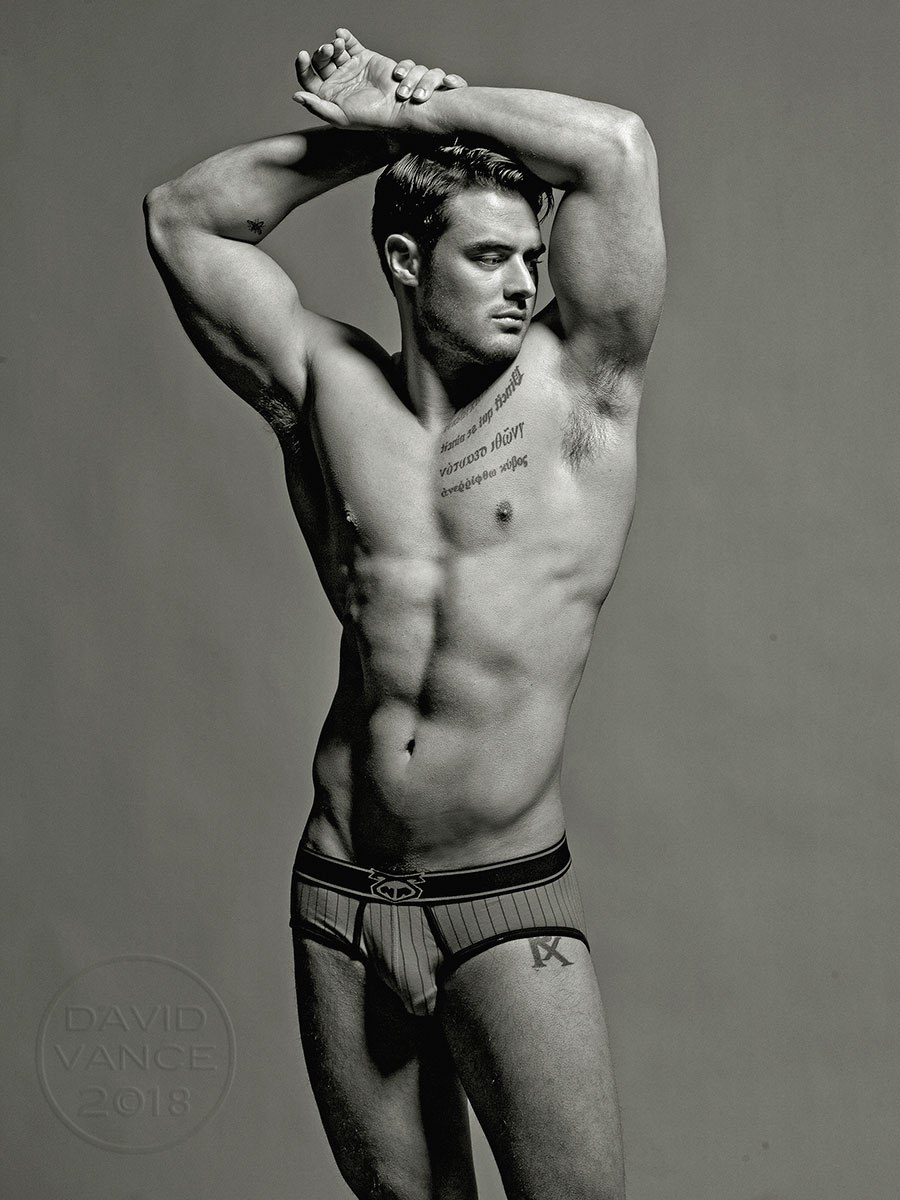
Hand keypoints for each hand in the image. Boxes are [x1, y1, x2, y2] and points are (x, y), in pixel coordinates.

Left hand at [293, 28, 465, 129]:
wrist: (396, 107)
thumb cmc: (369, 117)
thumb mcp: (339, 117)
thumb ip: (317, 107)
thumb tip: (296, 96)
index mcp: (328, 95)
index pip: (308, 78)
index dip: (303, 67)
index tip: (303, 56)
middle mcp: (337, 81)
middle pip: (320, 61)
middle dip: (321, 53)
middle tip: (328, 50)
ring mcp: (350, 68)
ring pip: (334, 50)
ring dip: (333, 44)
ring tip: (338, 45)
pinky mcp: (363, 57)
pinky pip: (350, 43)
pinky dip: (344, 36)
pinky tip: (341, 35)